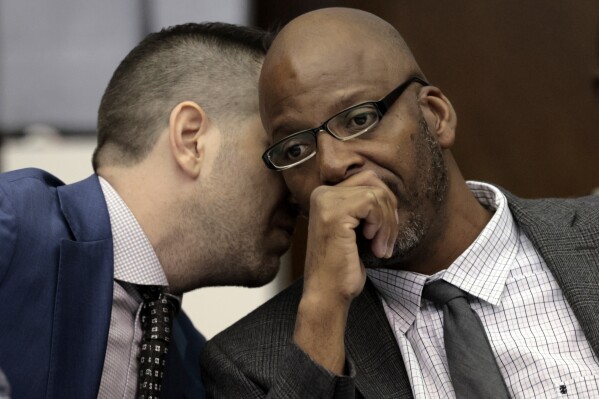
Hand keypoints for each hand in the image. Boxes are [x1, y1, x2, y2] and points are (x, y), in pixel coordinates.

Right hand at [294, 170, 397, 373]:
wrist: (327, 294)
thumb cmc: (342, 267)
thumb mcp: (356, 228)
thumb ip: (365, 206)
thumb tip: (388, 188)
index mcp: (324, 194)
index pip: (367, 179)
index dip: (384, 204)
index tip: (383, 233)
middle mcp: (321, 193)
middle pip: (373, 182)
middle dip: (389, 211)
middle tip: (386, 241)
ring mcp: (325, 201)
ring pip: (376, 193)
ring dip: (387, 223)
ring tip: (381, 247)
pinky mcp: (334, 213)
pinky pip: (373, 203)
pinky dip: (382, 226)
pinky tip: (373, 245)